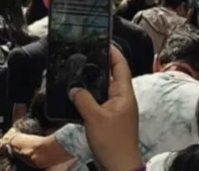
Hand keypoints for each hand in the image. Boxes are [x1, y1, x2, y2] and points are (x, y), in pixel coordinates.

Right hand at [69, 46, 142, 170]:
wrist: (119, 167)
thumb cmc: (113, 142)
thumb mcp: (95, 118)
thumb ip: (83, 99)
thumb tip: (74, 88)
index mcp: (124, 94)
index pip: (120, 65)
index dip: (113, 51)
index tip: (102, 41)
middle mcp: (121, 99)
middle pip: (110, 76)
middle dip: (98, 65)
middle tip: (83, 54)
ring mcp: (115, 110)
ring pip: (102, 91)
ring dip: (90, 83)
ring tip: (76, 73)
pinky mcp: (108, 121)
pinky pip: (97, 104)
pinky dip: (87, 99)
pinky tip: (75, 97)